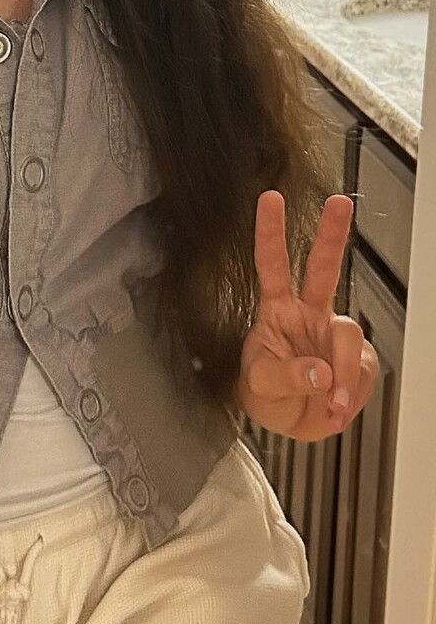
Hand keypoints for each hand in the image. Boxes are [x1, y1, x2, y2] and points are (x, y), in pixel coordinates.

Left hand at [236, 189, 379, 442]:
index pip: (272, 266)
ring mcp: (332, 334)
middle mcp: (307, 314)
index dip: (270, 233)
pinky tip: (339, 405)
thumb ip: (287, 377)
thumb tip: (320, 372)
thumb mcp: (261, 387)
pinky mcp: (355, 359)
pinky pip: (362, 369)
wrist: (289, 423)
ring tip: (332, 402)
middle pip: (323, 268)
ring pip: (348, 333)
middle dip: (332, 234)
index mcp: (276, 311)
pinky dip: (352, 392)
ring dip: (343, 372)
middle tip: (338, 204)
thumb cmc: (267, 395)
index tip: (271, 200)